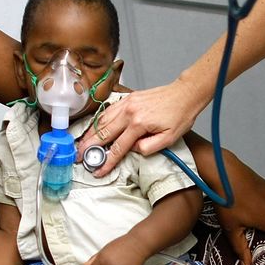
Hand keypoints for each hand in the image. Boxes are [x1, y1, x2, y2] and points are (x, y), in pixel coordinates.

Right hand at [77, 80, 205, 174]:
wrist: (184, 94)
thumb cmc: (179, 115)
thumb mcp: (169, 138)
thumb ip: (148, 148)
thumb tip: (132, 150)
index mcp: (139, 124)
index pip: (118, 148)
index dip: (107, 162)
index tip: (99, 170)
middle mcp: (129, 112)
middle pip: (103, 133)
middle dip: (89, 147)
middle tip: (79, 158)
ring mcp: (126, 103)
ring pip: (102, 120)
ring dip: (90, 134)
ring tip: (83, 145)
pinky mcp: (127, 98)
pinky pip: (108, 110)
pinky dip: (98, 121)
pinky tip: (94, 128)